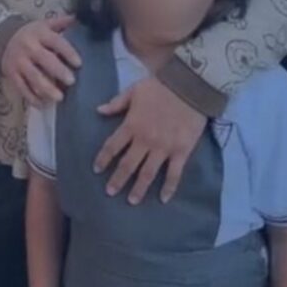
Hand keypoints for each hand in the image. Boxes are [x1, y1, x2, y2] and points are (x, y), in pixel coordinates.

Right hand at [1, 16, 80, 108]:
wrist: (3, 38)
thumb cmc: (31, 33)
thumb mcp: (44, 25)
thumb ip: (61, 22)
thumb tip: (79, 18)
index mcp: (40, 34)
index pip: (56, 42)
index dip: (67, 52)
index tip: (78, 63)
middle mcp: (29, 47)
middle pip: (44, 60)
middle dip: (58, 71)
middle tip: (71, 81)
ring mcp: (19, 62)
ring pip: (33, 77)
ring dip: (46, 88)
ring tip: (59, 98)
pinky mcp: (12, 74)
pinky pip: (22, 88)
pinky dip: (32, 98)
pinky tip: (43, 104)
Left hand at [94, 78, 205, 203]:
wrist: (189, 85)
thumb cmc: (160, 86)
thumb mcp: (133, 90)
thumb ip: (116, 103)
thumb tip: (98, 110)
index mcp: (131, 125)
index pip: (112, 146)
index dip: (103, 159)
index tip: (96, 170)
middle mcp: (145, 140)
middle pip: (128, 164)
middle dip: (118, 180)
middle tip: (110, 192)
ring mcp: (164, 148)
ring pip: (148, 173)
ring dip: (139, 188)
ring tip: (131, 201)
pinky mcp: (181, 151)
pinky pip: (174, 174)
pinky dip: (169, 188)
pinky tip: (163, 199)